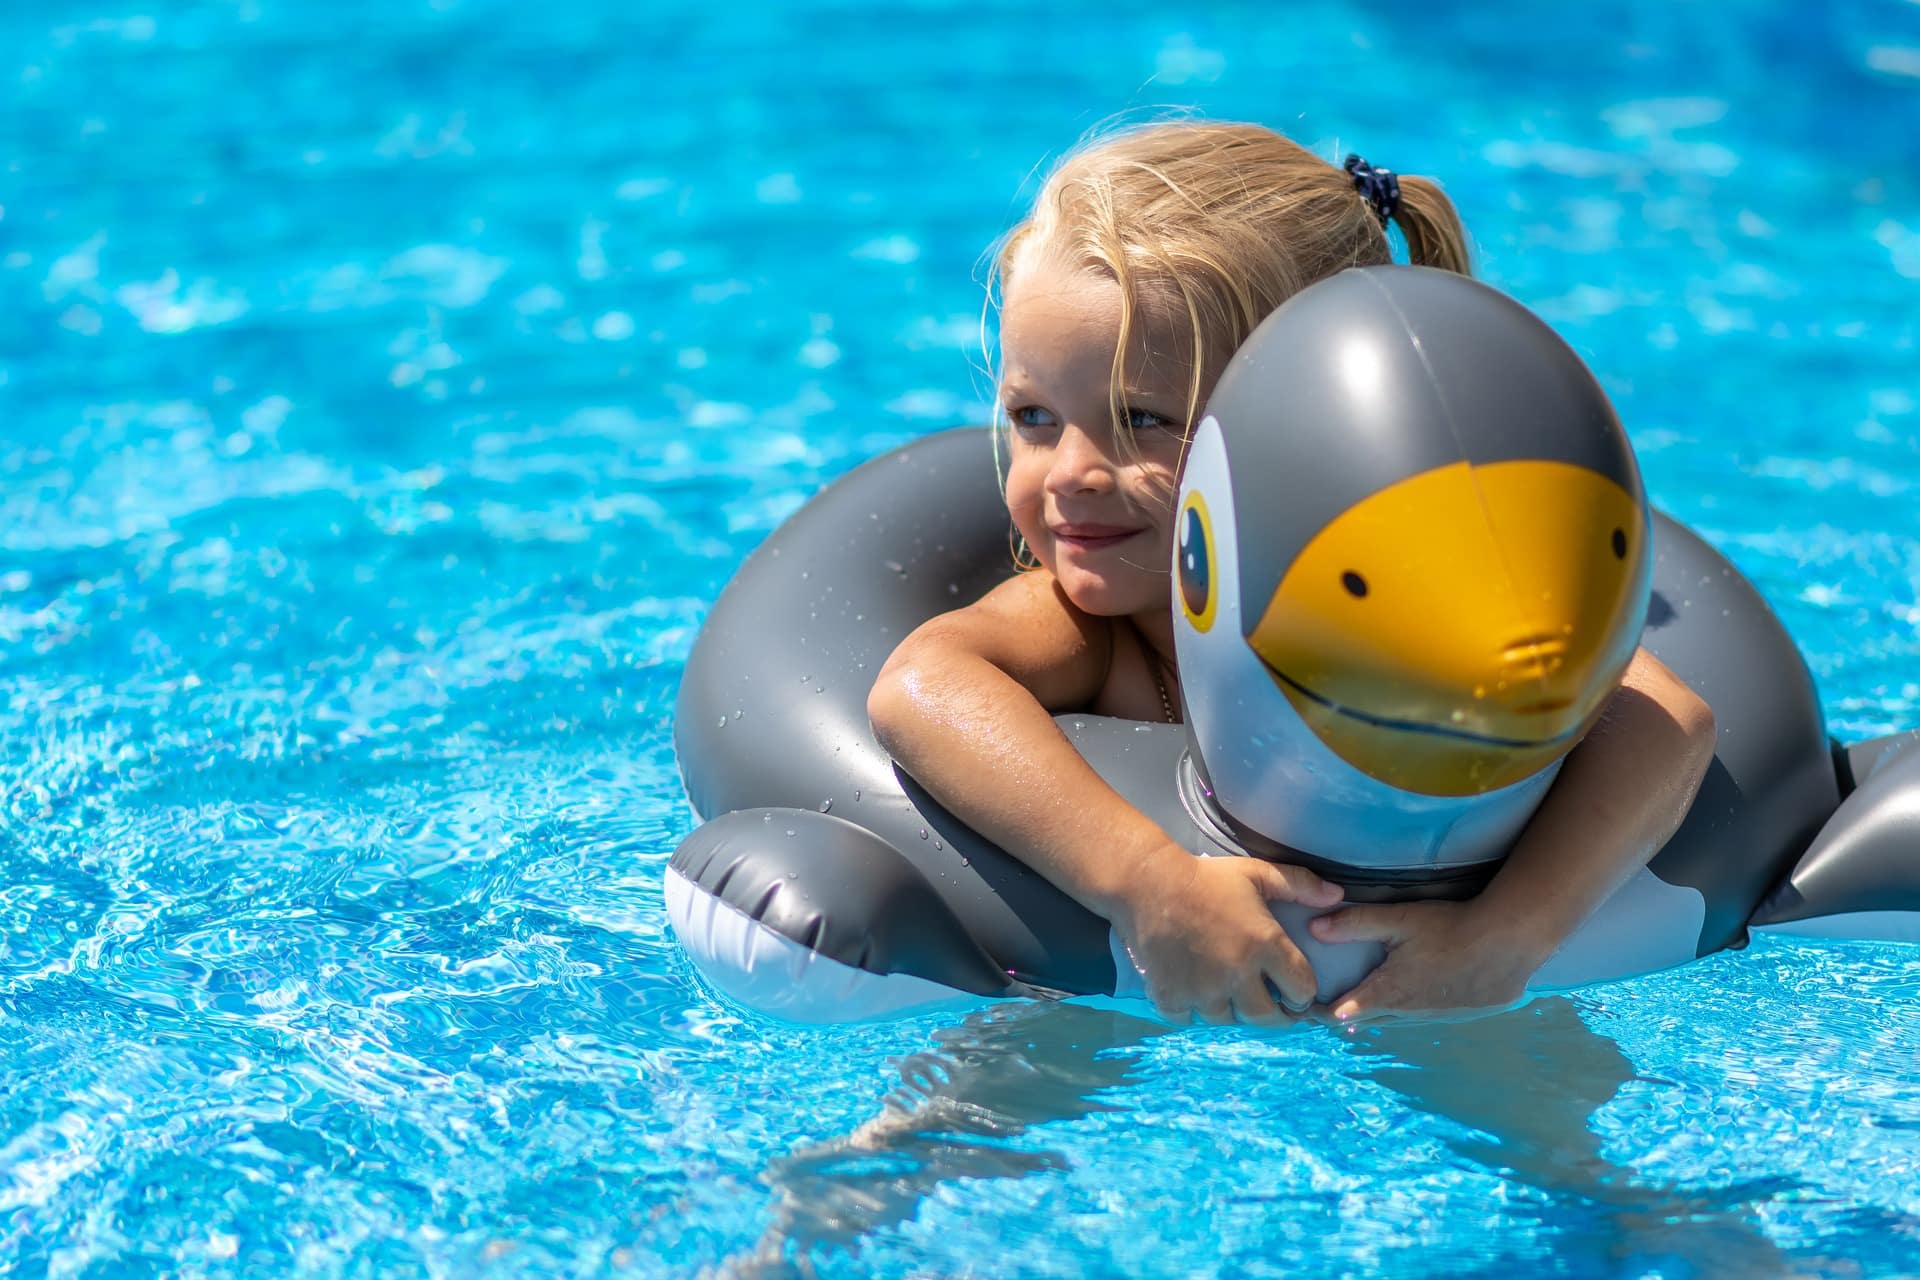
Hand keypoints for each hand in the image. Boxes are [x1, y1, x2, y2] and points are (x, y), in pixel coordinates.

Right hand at [1111, 852, 1341, 1026]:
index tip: (1296, 990)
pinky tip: (1193, 991)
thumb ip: (1300, 885)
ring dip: (1232, 1009)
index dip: (1303, 993)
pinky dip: (1193, 1010)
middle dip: (1275, 1014)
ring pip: (1228, 1020)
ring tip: (1229, 993)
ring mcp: (1202, 991)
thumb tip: (1337, 895)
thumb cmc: (1206, 877)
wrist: (1146, 883)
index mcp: (1264, 945)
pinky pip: (1189, 1019)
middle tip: (1271, 1005)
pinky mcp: (1171, 997)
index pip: (1302, 990)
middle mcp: (1237, 975)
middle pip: (1267, 1018)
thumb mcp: (1256, 873)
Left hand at [1307, 899, 1553, 1024]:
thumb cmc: (1449, 928)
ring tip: (1367, 1001)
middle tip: (1327, 1004)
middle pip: (1368, 1020)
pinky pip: (1428, 1017)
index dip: (1318, 1012)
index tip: (1302, 1007)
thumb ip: (1354, 923)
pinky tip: (1419, 993)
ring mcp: (1437, 1018)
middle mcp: (1409, 1013)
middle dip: (1347, 1013)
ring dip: (1382, 1012)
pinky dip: (1415, 1009)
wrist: (1507, 943)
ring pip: (1399, 1020)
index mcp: (1388, 992)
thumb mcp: (1397, 920)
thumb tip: (1313, 928)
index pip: (1341, 1013)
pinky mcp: (1463, 1015)